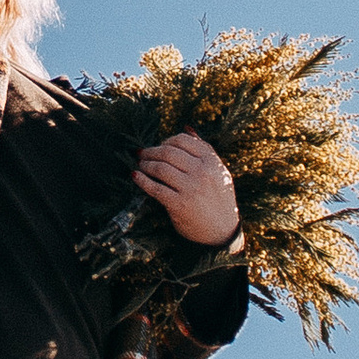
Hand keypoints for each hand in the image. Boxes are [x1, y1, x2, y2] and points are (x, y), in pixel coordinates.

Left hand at [132, 130, 238, 248]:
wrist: (222, 231)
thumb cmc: (219, 199)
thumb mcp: (219, 172)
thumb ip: (205, 150)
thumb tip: (187, 128)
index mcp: (212, 161)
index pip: (182, 141)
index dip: (166, 141)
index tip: (159, 146)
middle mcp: (202, 173)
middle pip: (168, 153)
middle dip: (151, 151)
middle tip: (142, 153)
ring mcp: (190, 188)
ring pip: (160, 168)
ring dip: (145, 164)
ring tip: (140, 165)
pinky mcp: (179, 204)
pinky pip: (155, 188)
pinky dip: (142, 181)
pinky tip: (136, 176)